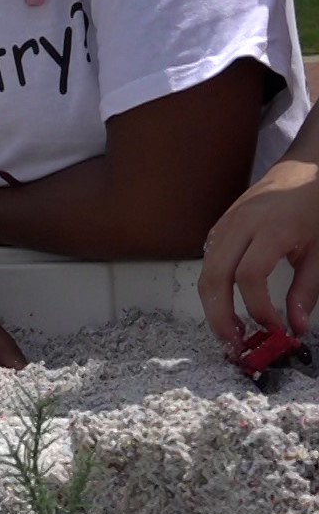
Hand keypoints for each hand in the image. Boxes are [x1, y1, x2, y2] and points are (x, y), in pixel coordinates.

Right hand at [198, 158, 318, 346]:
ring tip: (229, 331)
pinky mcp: (218, 228)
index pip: (250, 276)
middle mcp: (241, 225)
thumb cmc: (314, 207)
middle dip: (220, 315)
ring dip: (213, 306)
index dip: (258, 308)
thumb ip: (307, 289)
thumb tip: (297, 326)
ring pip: (206, 273)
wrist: (303, 170)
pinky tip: (227, 304)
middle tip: (234, 343)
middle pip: (215, 277)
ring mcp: (225, 224)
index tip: (274, 328)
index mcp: (271, 228)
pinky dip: (213, 288)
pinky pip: (207, 262)